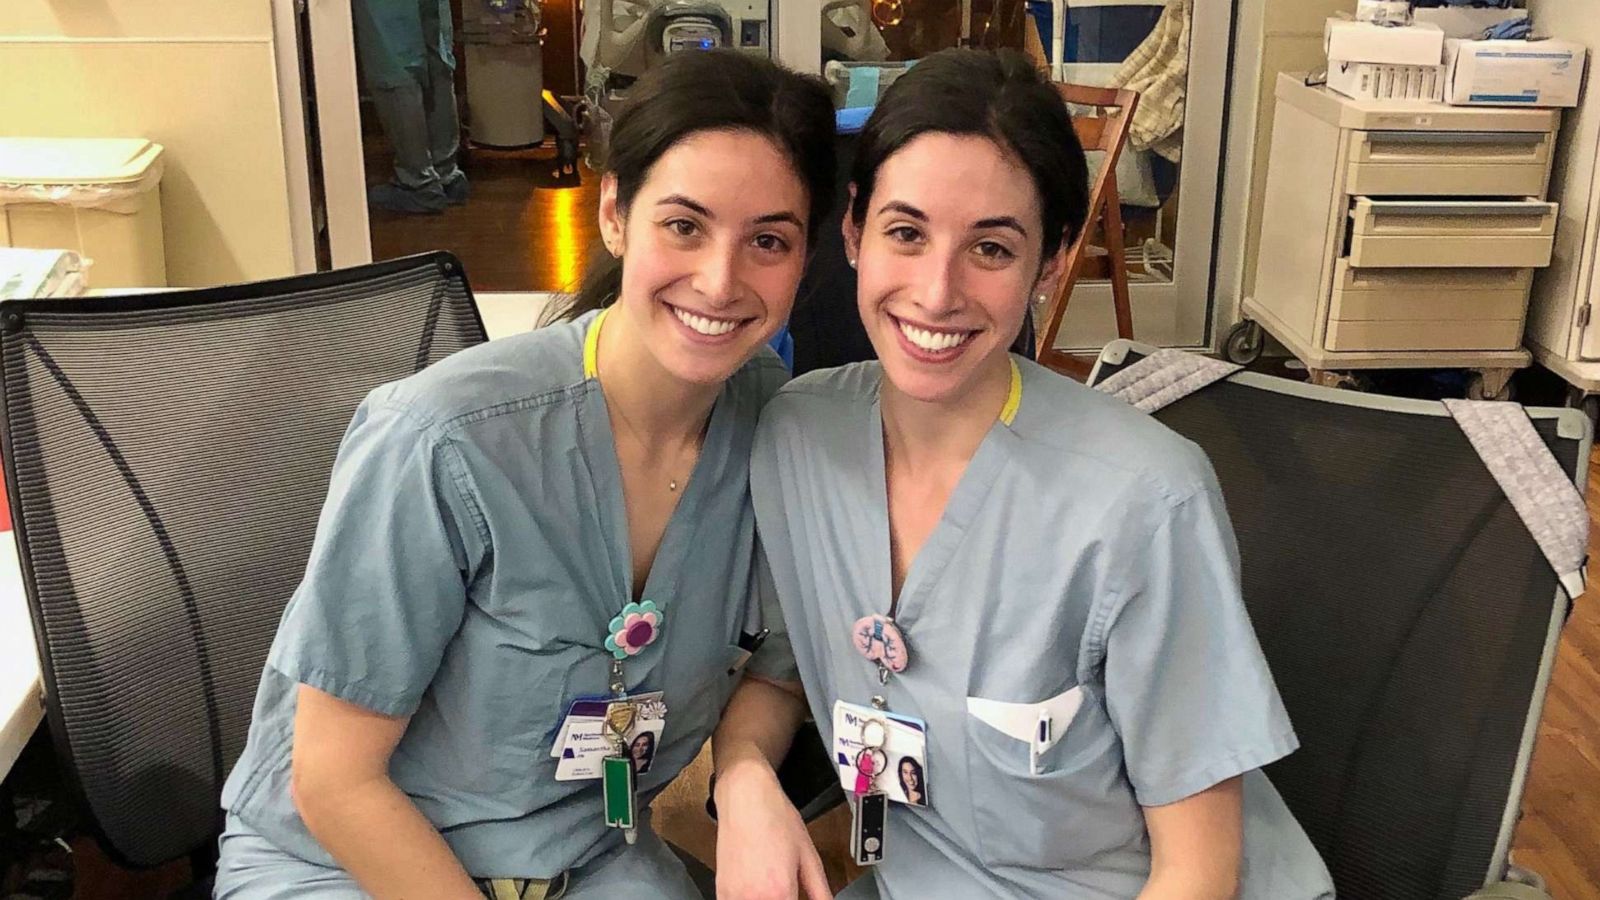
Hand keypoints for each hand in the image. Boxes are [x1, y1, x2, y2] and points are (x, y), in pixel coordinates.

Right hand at [714, 762, 831, 899]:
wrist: (745, 797)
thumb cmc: (776, 820)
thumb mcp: (809, 856)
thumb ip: (820, 892)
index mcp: (779, 893)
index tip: (799, 898)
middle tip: (791, 892)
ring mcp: (732, 898)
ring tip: (777, 891)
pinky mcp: (721, 892)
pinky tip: (762, 893)